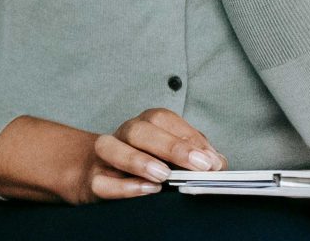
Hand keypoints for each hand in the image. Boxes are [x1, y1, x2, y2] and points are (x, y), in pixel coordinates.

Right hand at [0, 110, 224, 204]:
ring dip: (138, 160)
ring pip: (110, 147)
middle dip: (171, 146)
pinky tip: (146, 190)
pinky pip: (101, 181)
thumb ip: (195, 157)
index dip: (188, 136)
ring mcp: (103, 158)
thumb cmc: (146, 165)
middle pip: (139, 129)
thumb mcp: (172, 157)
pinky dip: (123, 186)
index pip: (162, 119)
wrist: (97, 177)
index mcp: (144, 126)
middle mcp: (122, 136)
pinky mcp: (92, 181)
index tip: (211, 160)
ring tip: (163, 176)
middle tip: (199, 165)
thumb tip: (217, 163)